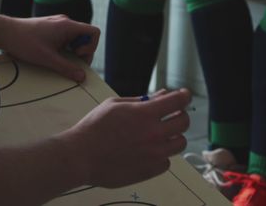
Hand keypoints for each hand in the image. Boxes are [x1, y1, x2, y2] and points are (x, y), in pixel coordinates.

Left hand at [0, 15, 99, 81]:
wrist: (6, 32)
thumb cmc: (25, 42)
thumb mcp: (47, 59)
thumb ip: (66, 68)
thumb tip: (82, 77)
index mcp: (68, 26)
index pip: (94, 32)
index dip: (91, 47)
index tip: (77, 55)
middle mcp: (65, 22)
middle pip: (85, 37)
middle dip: (80, 52)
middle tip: (67, 62)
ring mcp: (58, 24)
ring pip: (74, 38)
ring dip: (70, 50)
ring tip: (56, 58)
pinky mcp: (51, 27)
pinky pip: (65, 37)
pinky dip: (63, 47)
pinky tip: (51, 54)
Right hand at [63, 89, 191, 187]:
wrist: (81, 156)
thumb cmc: (95, 127)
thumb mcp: (115, 104)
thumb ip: (142, 100)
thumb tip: (162, 96)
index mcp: (145, 114)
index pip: (178, 101)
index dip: (184, 96)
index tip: (184, 96)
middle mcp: (154, 133)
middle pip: (184, 122)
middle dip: (179, 115)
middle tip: (171, 115)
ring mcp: (154, 153)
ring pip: (180, 143)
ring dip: (173, 136)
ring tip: (161, 134)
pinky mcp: (150, 170)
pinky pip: (167, 161)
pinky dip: (161, 155)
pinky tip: (149, 151)